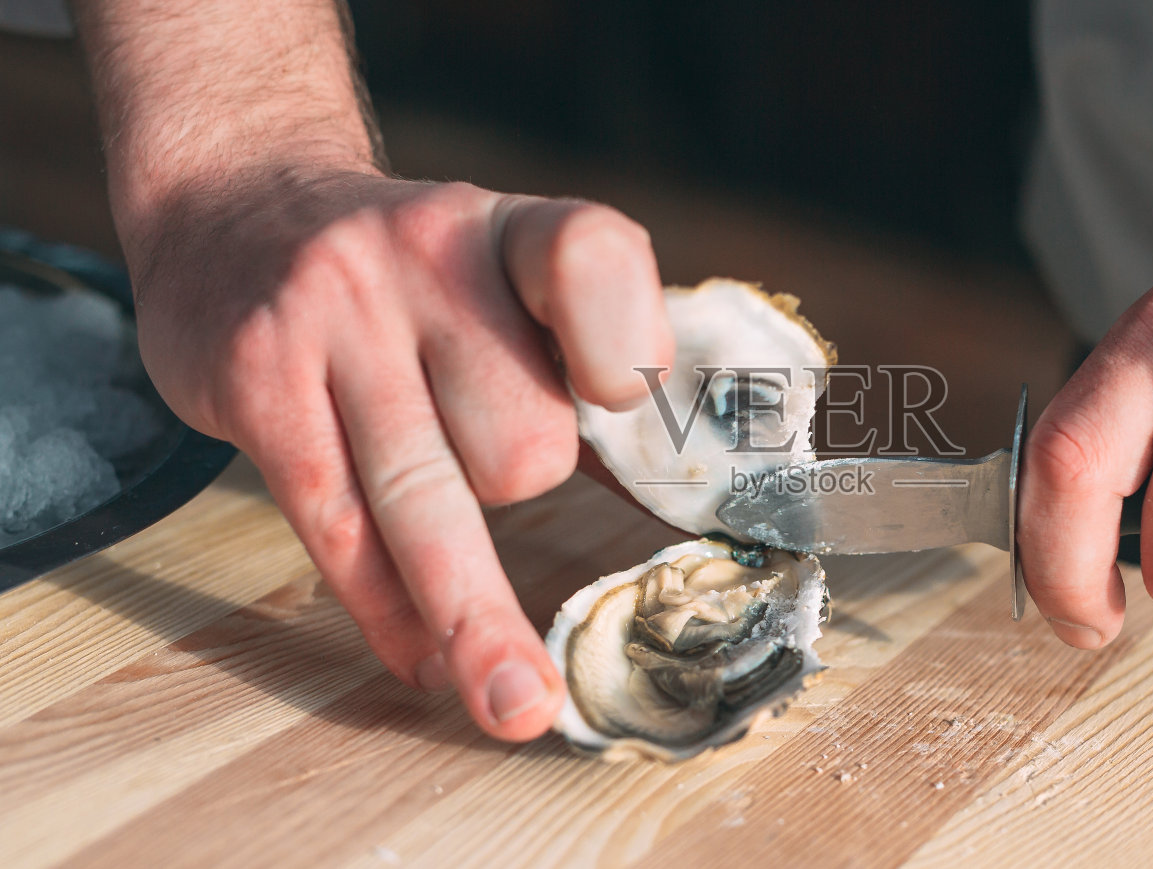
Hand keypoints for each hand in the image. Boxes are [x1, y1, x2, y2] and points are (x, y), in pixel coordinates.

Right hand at [129, 166, 670, 738]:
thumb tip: (694, 501)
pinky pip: (338, 526)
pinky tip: (425, 660)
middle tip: (485, 461)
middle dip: (524, 484)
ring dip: (479, 622)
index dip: (626, 348)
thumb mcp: (507, 281)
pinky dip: (388, 609)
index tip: (626, 411)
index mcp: (512, 231)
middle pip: (520, 436)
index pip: (593, 260)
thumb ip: (589, 371)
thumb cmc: (418, 279)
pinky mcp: (255, 379)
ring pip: (426, 498)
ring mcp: (330, 314)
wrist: (240, 207)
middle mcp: (423, 254)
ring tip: (517, 707)